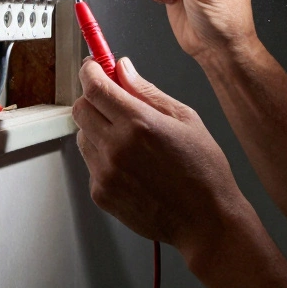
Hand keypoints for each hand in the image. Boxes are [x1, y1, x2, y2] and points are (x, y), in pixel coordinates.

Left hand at [72, 56, 249, 252]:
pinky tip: (131, 164)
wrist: (205, 220)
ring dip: (97, 128)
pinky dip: (103, 156)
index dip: (91, 71)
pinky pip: (91, 163)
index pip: (95, 86)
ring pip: (82, 135)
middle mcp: (116, 147)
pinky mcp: (101, 193)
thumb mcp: (185, 119)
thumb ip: (149, 92)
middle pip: (81, 108)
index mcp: (139, 124)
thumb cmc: (203, 171)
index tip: (94, 67)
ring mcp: (105, 173)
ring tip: (129, 139)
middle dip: (93, 98)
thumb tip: (124, 69)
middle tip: (113, 100)